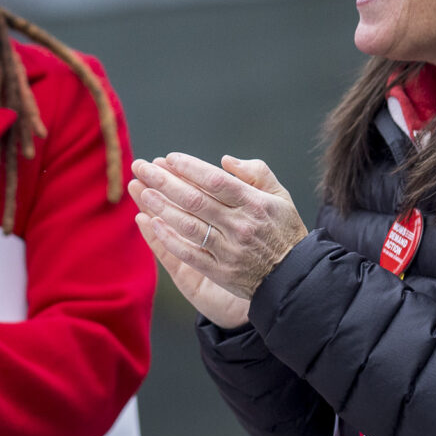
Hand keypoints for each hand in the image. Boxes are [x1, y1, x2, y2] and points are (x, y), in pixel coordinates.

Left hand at [129, 153, 308, 308]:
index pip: (216, 181)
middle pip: (195, 200)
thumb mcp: (280, 197)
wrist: (293, 277)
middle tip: (142, 167)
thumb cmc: (284, 232)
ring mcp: (229, 249)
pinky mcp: (220, 271)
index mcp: (255, 204)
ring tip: (142, 191)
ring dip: (161, 207)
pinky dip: (169, 238)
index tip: (168, 158)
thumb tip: (225, 160)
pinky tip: (151, 223)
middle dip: (164, 181)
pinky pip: (189, 253)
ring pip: (188, 225)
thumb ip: (256, 173)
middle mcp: (240, 225)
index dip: (189, 168)